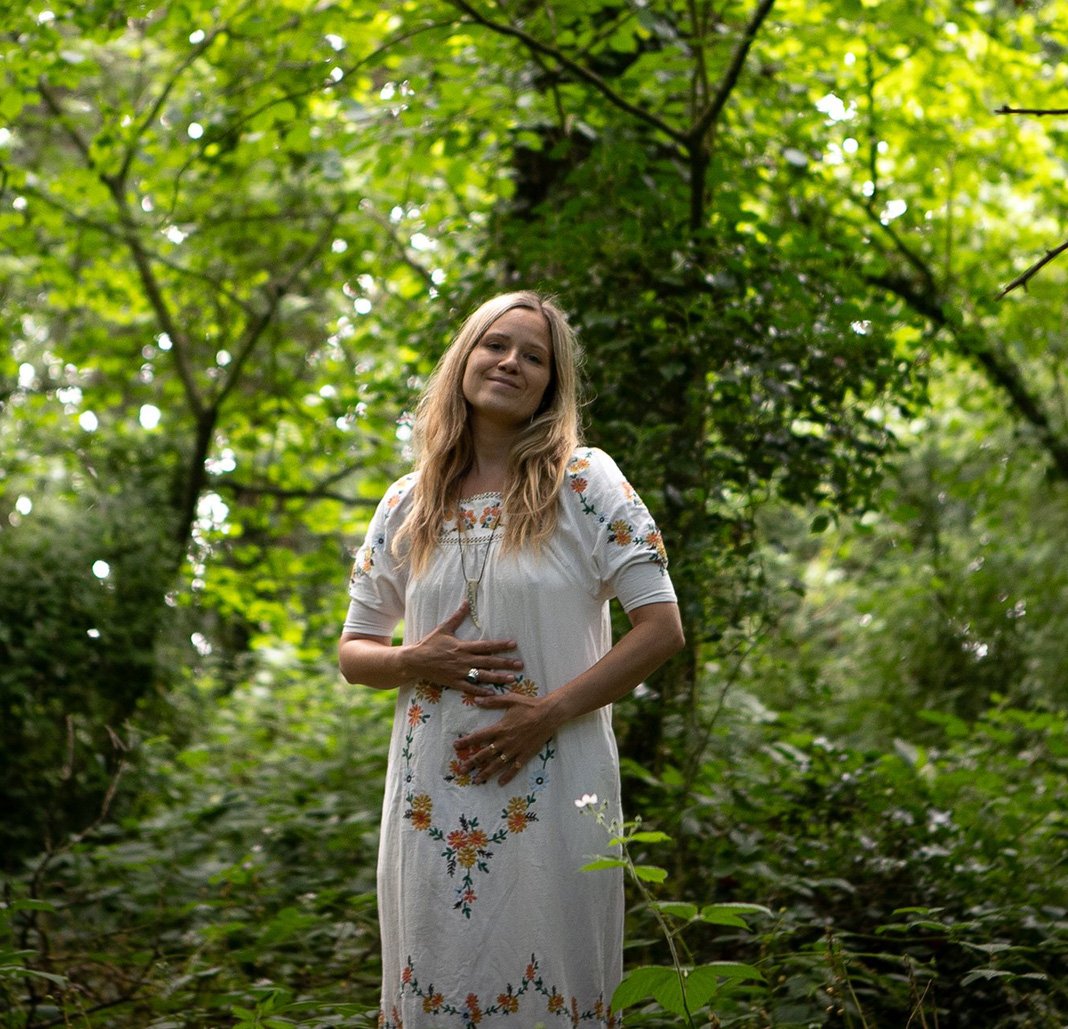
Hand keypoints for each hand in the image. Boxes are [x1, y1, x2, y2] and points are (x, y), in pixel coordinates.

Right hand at [408, 601, 522, 696]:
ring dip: (499, 678)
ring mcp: (460, 672)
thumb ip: (457, 616)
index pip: (486, 646)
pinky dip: (481, 691)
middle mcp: (464, 660)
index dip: (500, 645)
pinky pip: (470, 688)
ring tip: (513, 679)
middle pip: (489, 662)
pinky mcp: (454, 682)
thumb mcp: (444, 628)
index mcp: (463, 647)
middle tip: (520, 665)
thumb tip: (467, 601)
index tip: (514, 644)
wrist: (415, 660)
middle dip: (505, 663)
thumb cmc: (430, 643)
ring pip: (483, 676)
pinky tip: (493, 693)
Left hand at [453, 692, 557, 786]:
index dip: (466, 741)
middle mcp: (505, 741)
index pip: (479, 737)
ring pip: (497, 764)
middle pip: (485, 754)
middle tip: (461, 770)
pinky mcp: (525, 755)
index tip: (456, 746)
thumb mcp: (510, 699)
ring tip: (476, 780)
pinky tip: (500, 783)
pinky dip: (507, 776)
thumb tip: (477, 700)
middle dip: (472, 762)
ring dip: (485, 772)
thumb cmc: (529, 705)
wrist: (549, 714)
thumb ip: (492, 701)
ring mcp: (515, 750)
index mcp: (500, 728)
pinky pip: (514, 768)